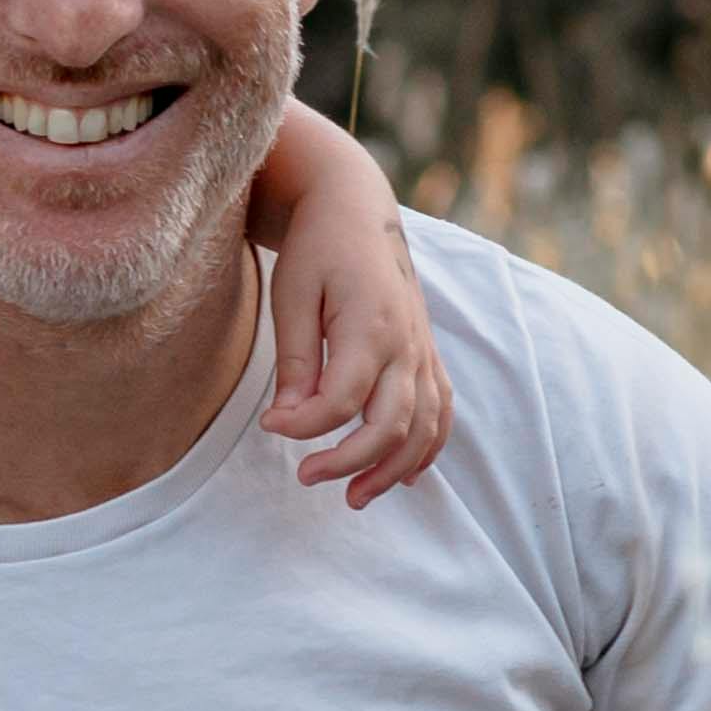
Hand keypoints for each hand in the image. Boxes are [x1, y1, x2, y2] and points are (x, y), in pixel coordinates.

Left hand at [262, 232, 452, 507]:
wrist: (358, 211)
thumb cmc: (317, 250)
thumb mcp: (292, 294)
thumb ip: (295, 359)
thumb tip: (285, 420)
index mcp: (370, 325)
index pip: (342, 400)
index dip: (304, 425)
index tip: (269, 426)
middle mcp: (406, 344)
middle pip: (390, 425)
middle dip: (350, 463)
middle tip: (304, 477)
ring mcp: (423, 352)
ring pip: (423, 428)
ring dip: (392, 470)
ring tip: (354, 499)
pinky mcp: (427, 355)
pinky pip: (440, 412)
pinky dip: (427, 448)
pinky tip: (405, 476)